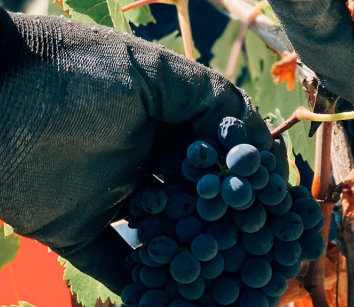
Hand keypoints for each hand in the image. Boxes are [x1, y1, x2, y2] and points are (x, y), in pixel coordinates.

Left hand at [0, 8, 286, 293]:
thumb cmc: (71, 70)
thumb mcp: (150, 72)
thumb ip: (209, 98)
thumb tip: (255, 142)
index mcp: (168, 119)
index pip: (220, 155)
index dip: (251, 179)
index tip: (282, 205)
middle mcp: (146, 158)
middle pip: (199, 199)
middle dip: (232, 225)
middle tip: (266, 255)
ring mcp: (113, 195)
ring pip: (166, 235)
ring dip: (198, 259)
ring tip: (233, 286)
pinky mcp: (74, 228)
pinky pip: (117, 264)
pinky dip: (146, 288)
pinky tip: (179, 302)